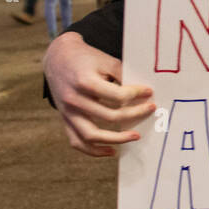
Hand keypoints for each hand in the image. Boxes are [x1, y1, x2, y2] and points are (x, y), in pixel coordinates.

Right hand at [43, 31, 154, 156]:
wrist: (57, 57)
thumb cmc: (86, 58)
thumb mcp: (106, 60)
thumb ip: (123, 75)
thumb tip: (144, 93)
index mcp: (85, 82)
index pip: (118, 96)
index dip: (137, 94)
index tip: (149, 92)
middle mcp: (74, 100)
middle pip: (110, 116)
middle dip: (135, 114)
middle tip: (150, 109)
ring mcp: (67, 112)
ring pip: (91, 136)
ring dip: (116, 139)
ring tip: (136, 136)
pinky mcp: (65, 119)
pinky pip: (77, 142)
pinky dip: (94, 151)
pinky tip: (112, 151)